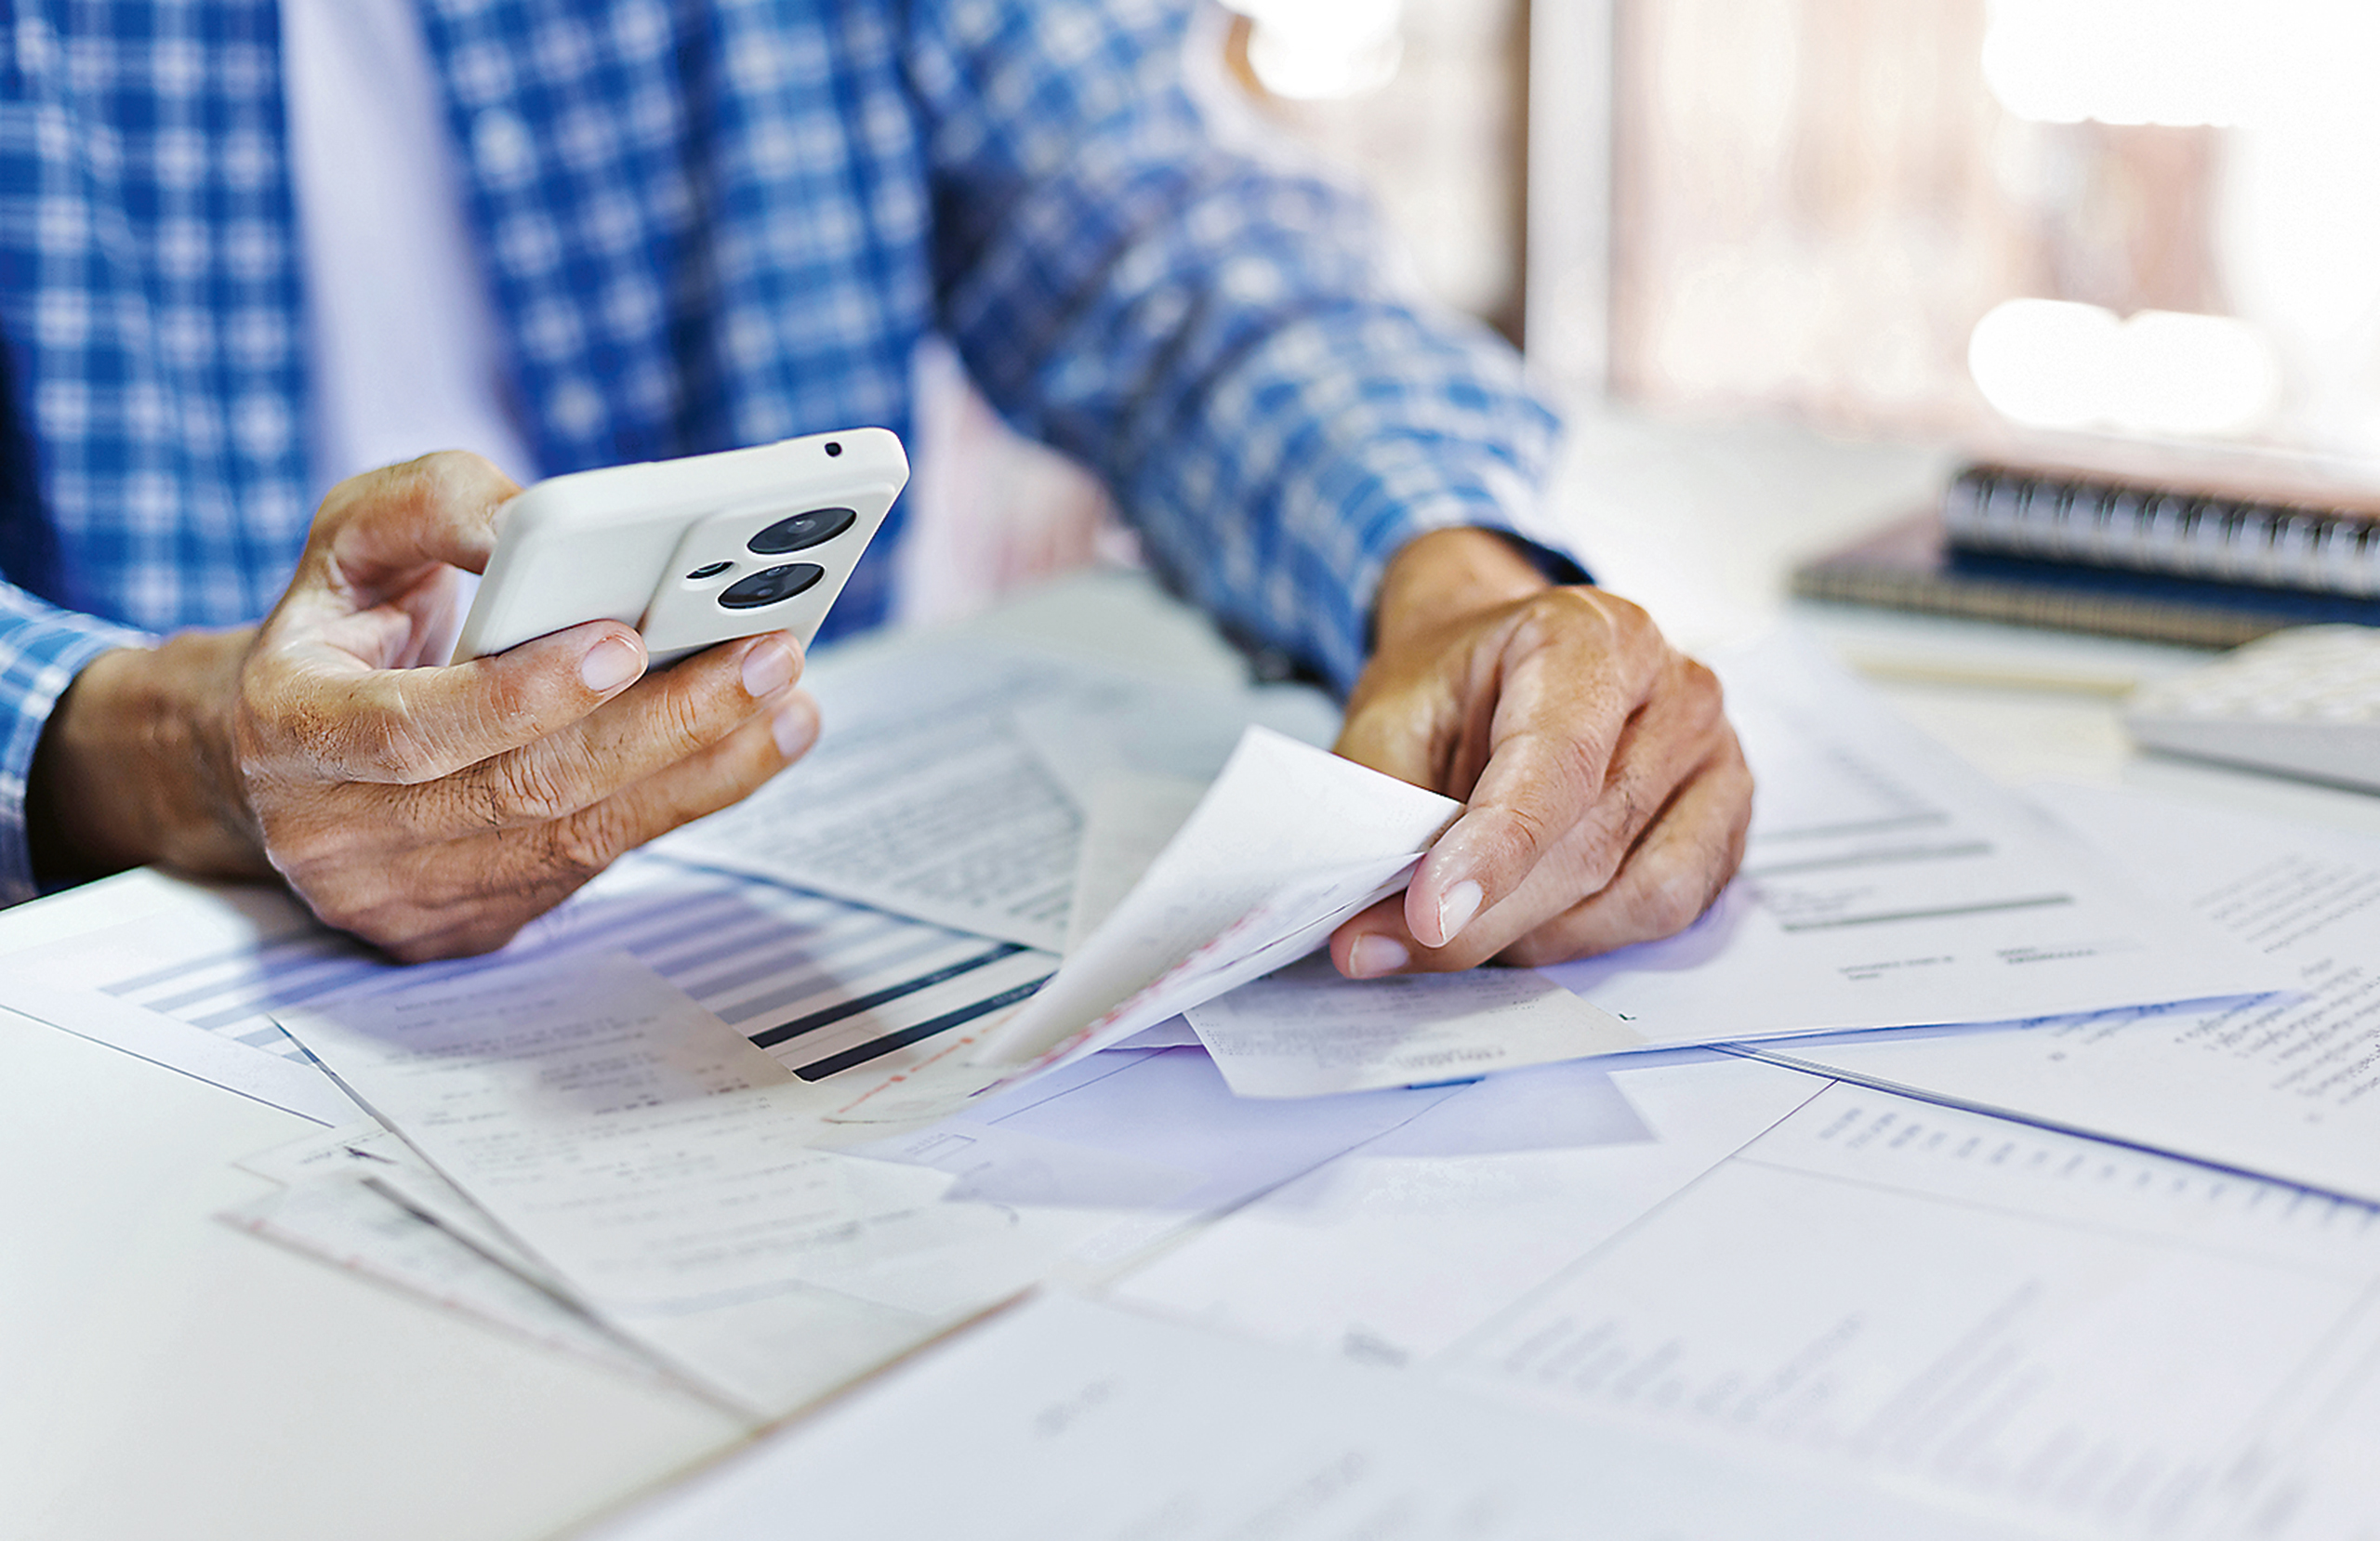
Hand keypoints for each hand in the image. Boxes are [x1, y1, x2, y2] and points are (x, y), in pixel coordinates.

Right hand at [27, 453, 818, 960]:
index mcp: (286, 723)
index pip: (409, 728)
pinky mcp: (467, 927)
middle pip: (522, 791)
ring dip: (702, 767)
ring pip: (575, 840)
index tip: (627, 638)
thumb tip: (544, 522)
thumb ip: (443, 505)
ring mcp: (399, 895)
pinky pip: (593, 867)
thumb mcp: (358, 530)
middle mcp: (333, 828)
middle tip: (767, 652)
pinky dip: (685, 800)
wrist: (295, 743)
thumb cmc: (345, 618)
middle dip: (662, 721)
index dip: (521, 692)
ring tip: (789, 697)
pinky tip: (757, 744)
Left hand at [1326, 527, 1751, 976]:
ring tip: (1463, 917)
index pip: (1557, 761)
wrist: (1498, 670)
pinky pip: (1667, 909)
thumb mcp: (1388, 721)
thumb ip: (1384, 811)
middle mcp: (1676, 688)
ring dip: (1534, 931)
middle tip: (1388, 942)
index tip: (1429, 912)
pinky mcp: (1724, 821)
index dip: (1494, 849)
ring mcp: (1715, 757)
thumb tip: (1378, 922)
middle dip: (1485, 915)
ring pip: (1634, 891)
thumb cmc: (1453, 688)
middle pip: (1591, 842)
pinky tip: (1527, 915)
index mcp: (1590, 635)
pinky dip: (1586, 933)